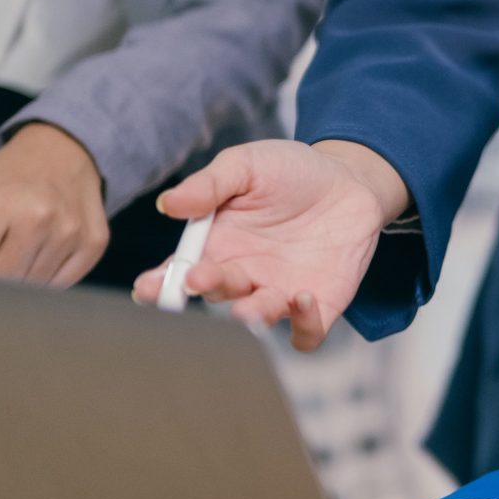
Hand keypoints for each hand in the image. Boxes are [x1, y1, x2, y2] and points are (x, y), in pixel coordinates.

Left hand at [0, 124, 110, 285]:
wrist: (62, 153)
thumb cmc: (3, 178)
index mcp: (0, 203)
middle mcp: (40, 218)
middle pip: (5, 281)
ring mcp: (71, 232)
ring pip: (34, 286)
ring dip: (20, 280)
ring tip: (16, 252)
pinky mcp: (94, 243)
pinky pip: (62, 284)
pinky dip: (47, 279)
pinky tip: (41, 254)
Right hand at [132, 139, 405, 348]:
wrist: (350, 180)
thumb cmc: (292, 171)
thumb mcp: (246, 166)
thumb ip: (210, 185)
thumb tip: (167, 204)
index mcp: (216, 246)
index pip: (178, 272)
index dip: (160, 284)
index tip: (148, 288)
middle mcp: (242, 275)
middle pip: (215, 292)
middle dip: (206, 287)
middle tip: (200, 277)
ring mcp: (279, 293)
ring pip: (257, 317)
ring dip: (250, 316)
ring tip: (248, 308)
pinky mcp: (319, 305)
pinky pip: (306, 333)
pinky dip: (303, 327)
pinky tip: (303, 299)